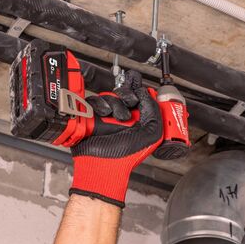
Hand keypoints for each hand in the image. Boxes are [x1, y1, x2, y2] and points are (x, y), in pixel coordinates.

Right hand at [69, 70, 162, 207]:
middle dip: (127, 96)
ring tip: (117, 118)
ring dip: (115, 105)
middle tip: (130, 104)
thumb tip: (146, 92)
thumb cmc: (126, 155)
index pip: (138, 97)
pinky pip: (94, 100)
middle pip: (123, 93)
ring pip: (109, 96)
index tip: (137, 81)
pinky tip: (103, 115)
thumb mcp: (152, 133)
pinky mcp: (91, 115)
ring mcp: (106, 116)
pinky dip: (99, 106)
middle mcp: (122, 117)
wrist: (102, 162)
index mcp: (138, 121)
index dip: (138, 88)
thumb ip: (154, 111)